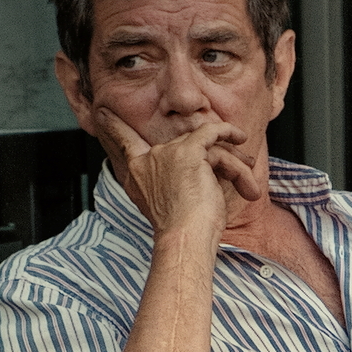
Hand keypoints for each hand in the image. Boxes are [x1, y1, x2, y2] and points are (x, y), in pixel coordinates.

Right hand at [96, 108, 267, 238]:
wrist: (185, 239)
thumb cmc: (183, 230)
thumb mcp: (171, 205)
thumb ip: (176, 183)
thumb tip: (208, 168)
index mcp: (137, 173)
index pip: (121, 142)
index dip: (112, 127)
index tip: (102, 113)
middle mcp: (147, 159)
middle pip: (184, 146)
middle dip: (213, 160)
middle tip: (236, 171)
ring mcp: (167, 152)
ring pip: (206, 149)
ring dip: (233, 167)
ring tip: (249, 186)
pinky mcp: (189, 152)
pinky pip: (212, 133)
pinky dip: (228, 133)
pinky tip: (240, 137)